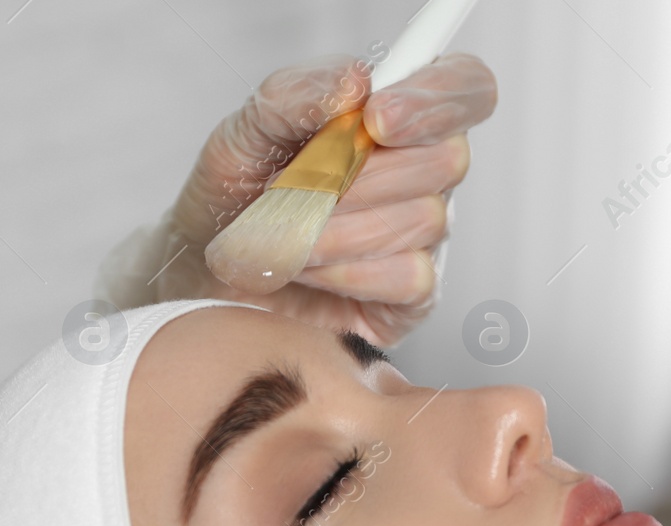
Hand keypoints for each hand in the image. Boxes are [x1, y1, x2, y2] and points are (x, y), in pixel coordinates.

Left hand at [151, 52, 496, 345]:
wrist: (204, 273)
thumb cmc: (234, 196)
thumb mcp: (246, 129)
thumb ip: (296, 93)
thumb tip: (355, 83)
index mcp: (398, 117)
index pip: (467, 87)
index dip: (436, 98)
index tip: (376, 117)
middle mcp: (422, 174)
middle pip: (447, 158)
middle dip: (358, 174)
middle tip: (295, 186)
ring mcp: (423, 238)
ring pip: (424, 219)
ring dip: (337, 226)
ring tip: (285, 232)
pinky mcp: (411, 296)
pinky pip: (409, 276)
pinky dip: (346, 271)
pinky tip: (307, 269)